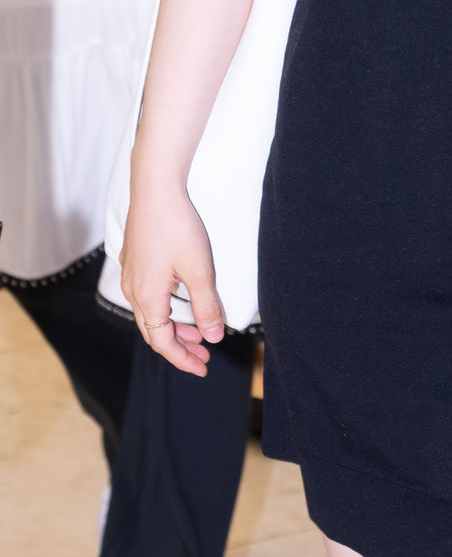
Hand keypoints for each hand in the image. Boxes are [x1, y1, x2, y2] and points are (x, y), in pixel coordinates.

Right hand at [120, 181, 225, 375]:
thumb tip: (214, 337)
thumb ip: (206, 306)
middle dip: (179, 347)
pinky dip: (165, 306)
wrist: (155, 188)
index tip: (203, 368)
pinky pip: (147, 294)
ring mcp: (131, 273)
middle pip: (154, 330)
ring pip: (149, 312)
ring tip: (197, 331)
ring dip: (173, 326)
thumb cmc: (177, 227)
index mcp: (147, 298)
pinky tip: (180, 300)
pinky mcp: (134, 258)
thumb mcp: (199, 270)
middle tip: (203, 355)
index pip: (163, 343)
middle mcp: (133, 289)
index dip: (183, 359)